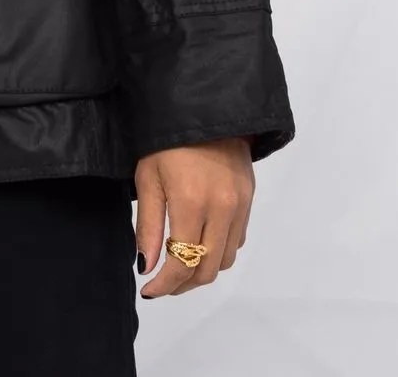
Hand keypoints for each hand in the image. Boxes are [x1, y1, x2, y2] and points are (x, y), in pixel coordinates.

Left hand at [134, 135, 254, 297]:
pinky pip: (238, 239)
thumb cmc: (167, 141)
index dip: (164, 285)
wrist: (205, 107)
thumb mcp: (148, 178)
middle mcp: (222, 209)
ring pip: (225, 259)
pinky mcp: (249, 198)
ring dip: (202, 269)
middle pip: (207, 269)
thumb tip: (147, 267)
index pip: (181, 263)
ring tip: (180, 264)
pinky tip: (201, 241)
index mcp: (192, 203)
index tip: (149, 290)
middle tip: (162, 282)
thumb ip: (149, 226)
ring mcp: (240, 204)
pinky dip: (219, 250)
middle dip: (182, 284)